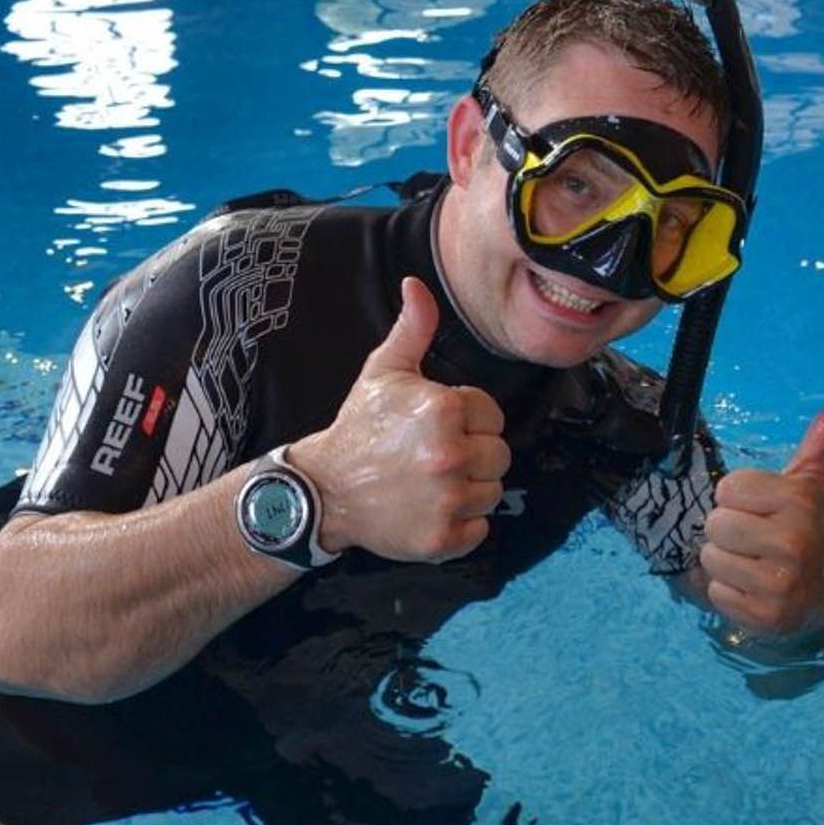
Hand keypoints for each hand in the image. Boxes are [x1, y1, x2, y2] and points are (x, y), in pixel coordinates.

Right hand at [289, 277, 510, 563]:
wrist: (324, 490)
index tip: (438, 425)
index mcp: (443, 410)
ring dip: (470, 488)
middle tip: (436, 455)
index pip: (491, 414)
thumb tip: (417, 284)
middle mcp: (450, 455)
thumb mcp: (384, 372)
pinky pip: (480, 530)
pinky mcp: (442, 539)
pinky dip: (462, 524)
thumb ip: (413, 328)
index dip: (468, 418)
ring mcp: (447, 501)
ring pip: (493, 492)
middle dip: (474, 453)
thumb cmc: (360, 427)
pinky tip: (431, 508)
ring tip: (432, 481)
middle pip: (499, 455)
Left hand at [697, 402, 823, 637]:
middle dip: (729, 527)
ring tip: (754, 560)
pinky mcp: (764, 618)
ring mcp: (781, 585)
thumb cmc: (806, 523)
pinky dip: (728, 590)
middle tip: (756, 536)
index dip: (739, 496)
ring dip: (725, 559)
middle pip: (716, 524)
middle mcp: (796, 544)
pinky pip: (716, 592)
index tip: (763, 506)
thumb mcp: (812, 480)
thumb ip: (822, 439)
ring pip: (710, 557)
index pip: (728, 488)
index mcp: (803, 503)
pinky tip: (753, 586)